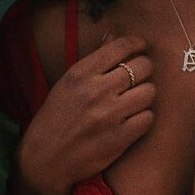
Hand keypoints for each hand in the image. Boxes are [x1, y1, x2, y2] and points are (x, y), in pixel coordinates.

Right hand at [17, 35, 154, 194]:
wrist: (44, 159)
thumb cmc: (56, 117)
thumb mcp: (68, 82)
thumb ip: (94, 59)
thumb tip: (112, 35)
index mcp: (81, 73)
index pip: (121, 46)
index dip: (137, 43)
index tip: (140, 47)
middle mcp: (96, 91)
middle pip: (143, 67)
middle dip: (144, 69)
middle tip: (139, 77)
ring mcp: (108, 115)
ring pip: (149, 91)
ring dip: (145, 94)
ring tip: (135, 100)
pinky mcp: (118, 139)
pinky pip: (148, 118)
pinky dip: (144, 118)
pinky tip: (133, 119)